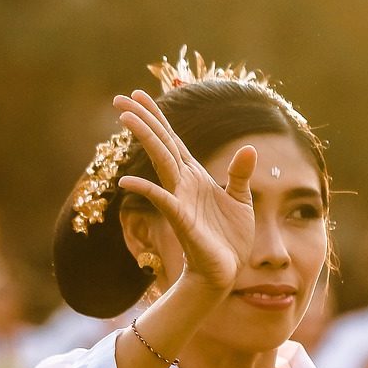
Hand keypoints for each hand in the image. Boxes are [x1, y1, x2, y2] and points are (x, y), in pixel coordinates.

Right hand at [113, 90, 256, 295]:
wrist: (224, 272)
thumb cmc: (229, 238)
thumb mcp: (241, 199)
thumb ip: (240, 173)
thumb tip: (248, 148)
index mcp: (194, 175)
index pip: (172, 139)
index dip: (157, 116)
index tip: (139, 94)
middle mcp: (182, 183)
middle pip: (161, 143)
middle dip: (142, 120)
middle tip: (118, 98)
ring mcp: (179, 199)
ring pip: (160, 161)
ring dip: (144, 139)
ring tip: (125, 118)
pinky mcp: (182, 219)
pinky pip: (162, 200)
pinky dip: (146, 189)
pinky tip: (127, 180)